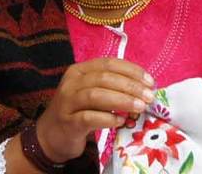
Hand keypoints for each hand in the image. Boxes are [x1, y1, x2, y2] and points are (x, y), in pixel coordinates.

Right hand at [31, 58, 154, 161]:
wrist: (51, 136)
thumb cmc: (78, 112)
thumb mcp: (92, 94)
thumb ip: (112, 88)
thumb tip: (144, 88)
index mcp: (79, 71)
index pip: (108, 64)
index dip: (131, 71)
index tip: (150, 82)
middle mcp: (71, 83)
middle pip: (104, 78)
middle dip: (130, 86)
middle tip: (149, 97)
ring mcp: (67, 102)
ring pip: (96, 95)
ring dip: (122, 100)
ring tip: (140, 107)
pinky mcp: (67, 123)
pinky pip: (89, 118)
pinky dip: (108, 119)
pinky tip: (121, 122)